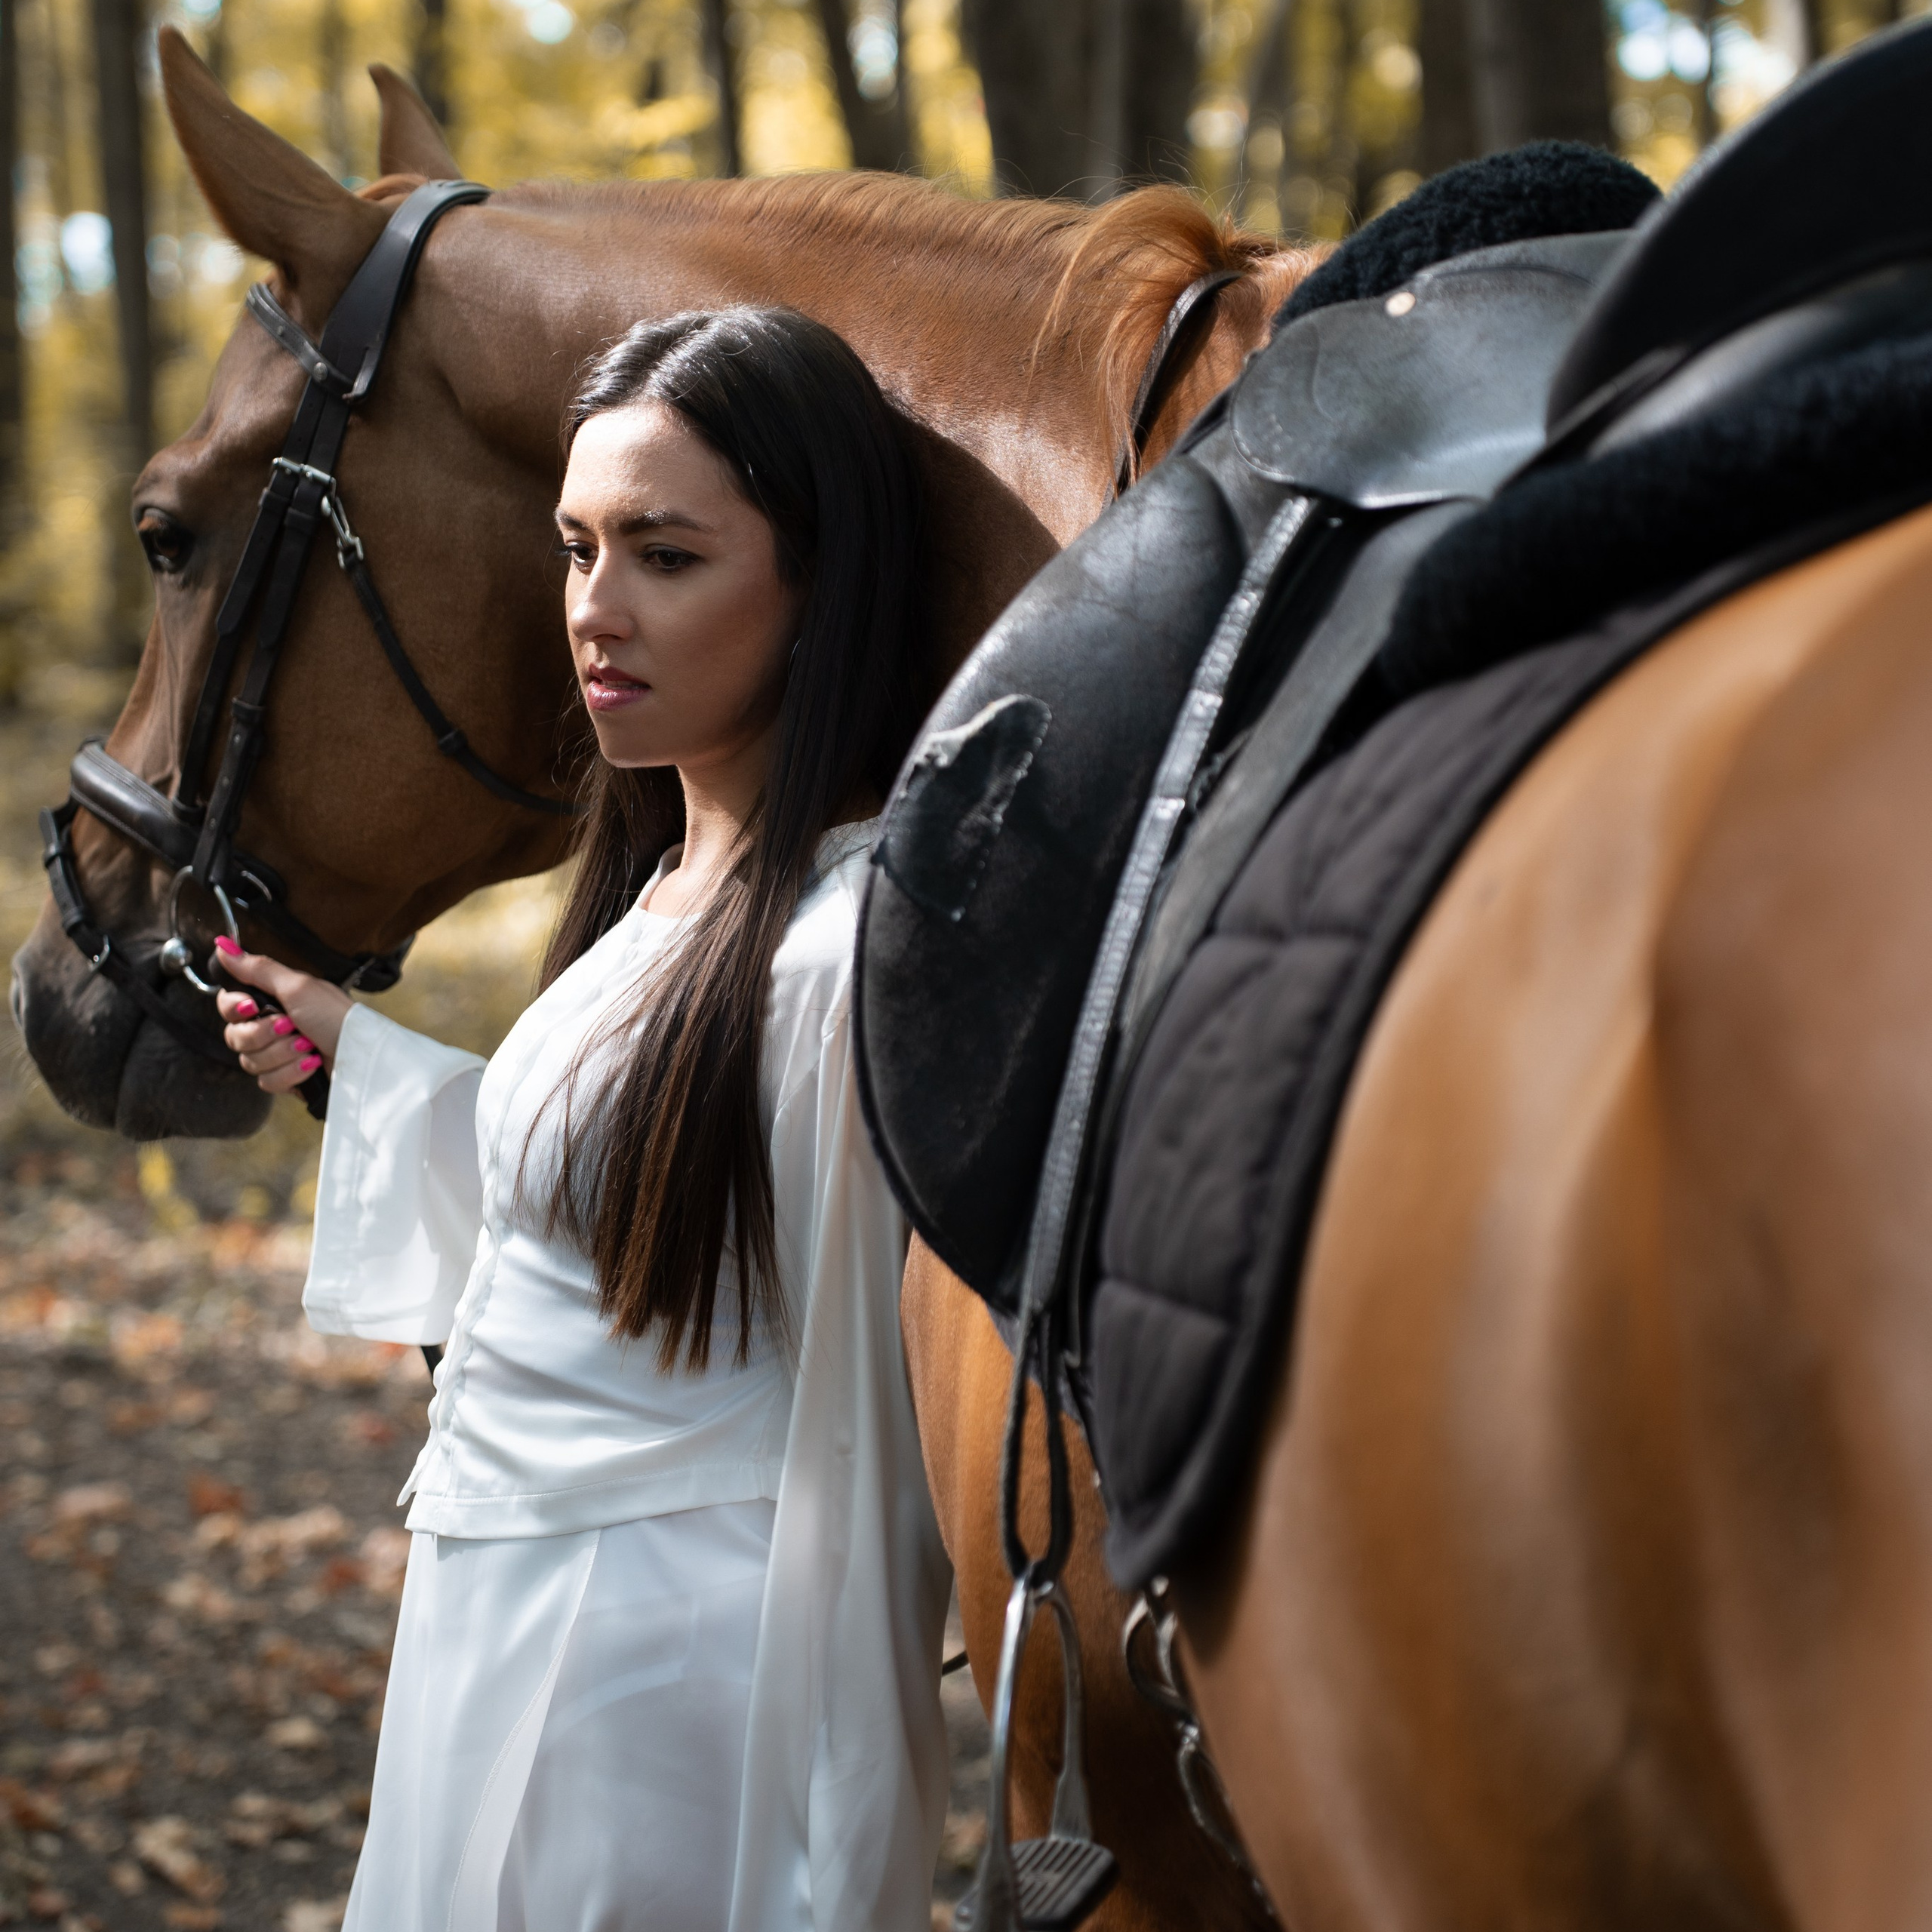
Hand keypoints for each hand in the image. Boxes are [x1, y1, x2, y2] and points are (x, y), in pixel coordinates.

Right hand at [212, 939, 352, 1094]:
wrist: (362, 1055)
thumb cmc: (336, 1016)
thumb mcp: (297, 987)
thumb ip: (257, 969)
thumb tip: (223, 945)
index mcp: (273, 1000)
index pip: (228, 1006)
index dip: (234, 1008)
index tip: (252, 1006)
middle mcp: (272, 1026)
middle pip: (234, 1037)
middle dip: (263, 1034)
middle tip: (290, 1026)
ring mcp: (279, 1054)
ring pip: (250, 1062)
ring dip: (282, 1054)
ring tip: (308, 1045)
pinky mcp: (287, 1078)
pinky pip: (267, 1082)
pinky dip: (291, 1073)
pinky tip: (311, 1064)